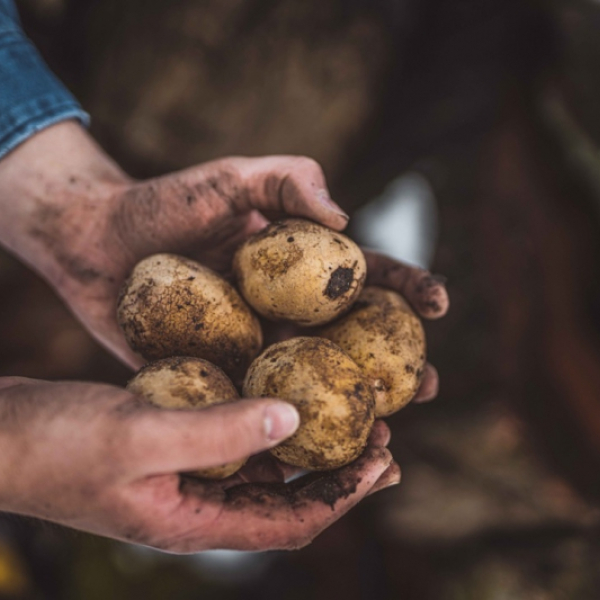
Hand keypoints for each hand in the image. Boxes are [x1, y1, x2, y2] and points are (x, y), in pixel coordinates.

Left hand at [0, 122, 448, 401]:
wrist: (97, 241)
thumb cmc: (165, 204)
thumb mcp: (232, 178)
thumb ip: (288, 180)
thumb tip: (345, 218)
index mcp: (297, 269)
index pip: (364, 278)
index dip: (405, 289)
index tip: (438, 304)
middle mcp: (283, 312)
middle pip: (351, 341)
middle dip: (396, 364)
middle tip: (429, 385)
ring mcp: (253, 348)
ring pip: (313, 384)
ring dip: (352, 410)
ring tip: (386, 432)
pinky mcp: (216, 376)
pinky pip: (254, 405)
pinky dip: (284, 431)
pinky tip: (309, 456)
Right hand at [0, 377, 396, 551]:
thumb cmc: (55, 443)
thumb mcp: (139, 434)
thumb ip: (217, 430)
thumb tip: (292, 417)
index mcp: (195, 522)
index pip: (292, 521)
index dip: (345, 494)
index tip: (386, 459)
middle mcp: (197, 507)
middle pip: (288, 500)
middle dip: (340, 474)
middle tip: (385, 440)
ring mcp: (184, 479)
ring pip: (265, 470)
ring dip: (310, 447)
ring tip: (349, 418)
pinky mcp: (172, 448)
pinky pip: (235, 442)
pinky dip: (268, 424)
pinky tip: (284, 398)